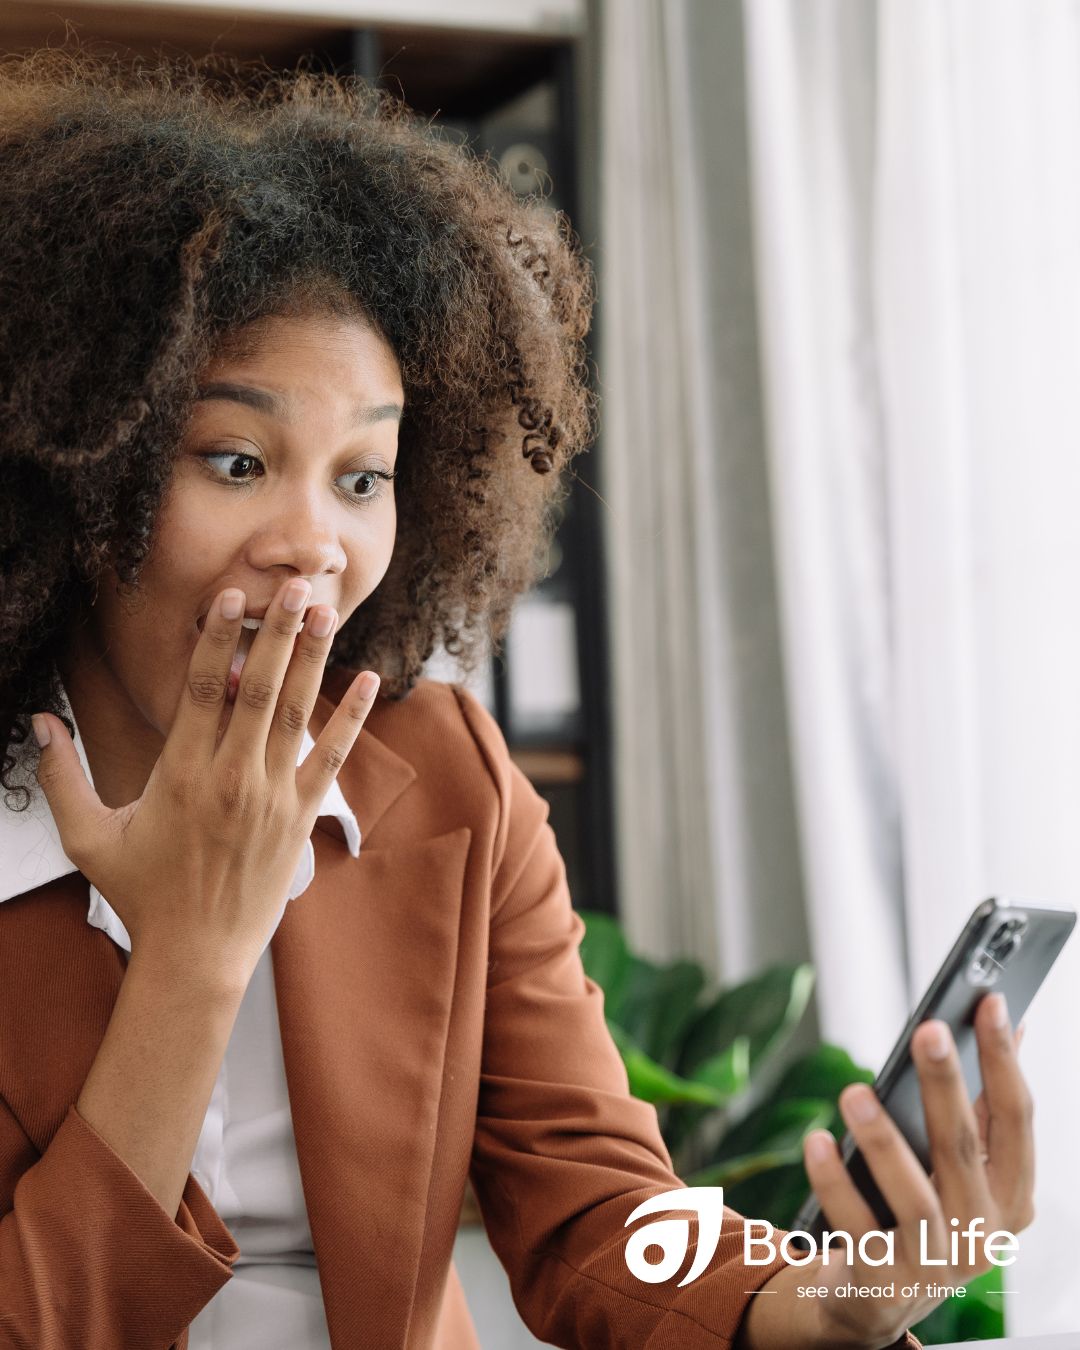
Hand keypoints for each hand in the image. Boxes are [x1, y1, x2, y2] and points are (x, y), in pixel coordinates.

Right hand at [32, 578, 378, 988]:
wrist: (197, 955)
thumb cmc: (141, 894)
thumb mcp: (89, 839)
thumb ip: (61, 778)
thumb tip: (37, 723)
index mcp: (180, 774)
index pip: (200, 689)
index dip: (215, 638)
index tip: (229, 597)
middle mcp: (231, 778)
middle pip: (258, 689)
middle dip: (278, 632)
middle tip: (297, 584)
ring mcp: (271, 797)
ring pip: (297, 714)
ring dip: (314, 660)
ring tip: (328, 613)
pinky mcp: (300, 817)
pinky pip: (331, 758)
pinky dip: (350, 718)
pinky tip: (366, 680)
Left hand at [737, 994, 1032, 1348]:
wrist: (876, 1300)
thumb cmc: (925, 1209)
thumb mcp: (965, 1166)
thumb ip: (984, 1103)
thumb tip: (1013, 1022)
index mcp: (1010, 1196)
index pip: (1016, 1121)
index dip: (1005, 1061)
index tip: (991, 1004)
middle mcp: (980, 1233)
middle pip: (962, 1150)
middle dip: (945, 1086)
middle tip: (928, 1031)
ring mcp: (932, 1263)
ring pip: (914, 1197)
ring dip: (883, 1142)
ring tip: (854, 1092)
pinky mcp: (880, 1282)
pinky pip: (855, 1227)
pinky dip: (834, 1183)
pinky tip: (816, 1141)